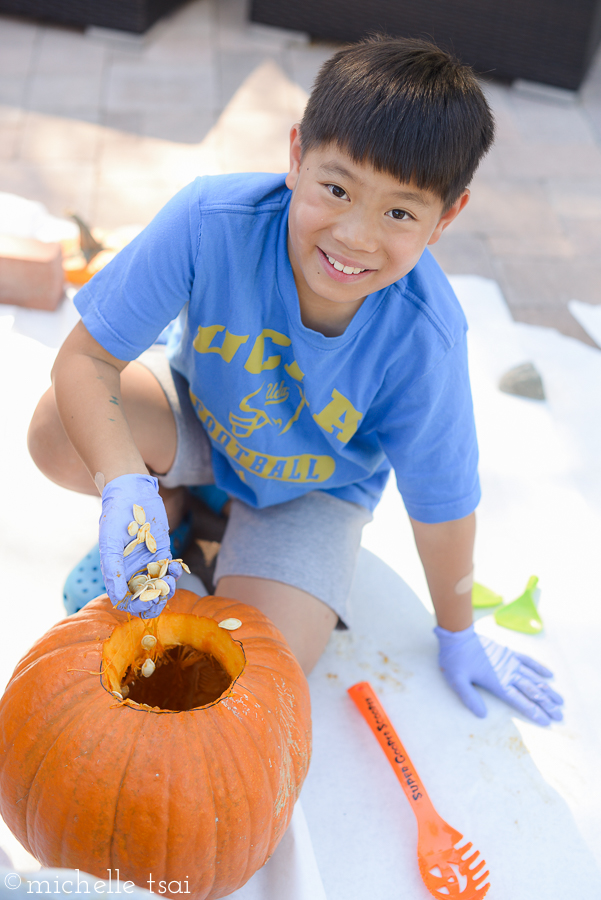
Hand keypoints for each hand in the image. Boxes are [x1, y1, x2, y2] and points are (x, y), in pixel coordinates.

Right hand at [99, 473, 181, 617]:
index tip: (146, 603)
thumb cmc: (114, 517)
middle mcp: (132, 570)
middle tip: (163, 595)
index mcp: (116, 573)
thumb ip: (113, 570)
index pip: (125, 600)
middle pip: (145, 597)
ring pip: (160, 586)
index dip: (136, 607)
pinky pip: (170, 569)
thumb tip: (117, 597)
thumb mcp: (109, 543)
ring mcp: (148, 562)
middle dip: (155, 601)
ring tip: (171, 580)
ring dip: (167, 588)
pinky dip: (176, 572)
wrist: (130, 494)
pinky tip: (176, 568)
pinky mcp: (162, 552)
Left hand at [434, 624, 563, 725]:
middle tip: (560, 716)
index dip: (534, 711)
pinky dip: (539, 667)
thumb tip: (482, 715)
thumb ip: (469, 697)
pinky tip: (550, 675)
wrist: (457, 634)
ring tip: (560, 700)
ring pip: (533, 677)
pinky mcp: (508, 652)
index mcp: (496, 682)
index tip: (547, 721)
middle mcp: (507, 672)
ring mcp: (510, 661)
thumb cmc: (455, 659)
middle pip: (531, 691)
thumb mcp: (456, 680)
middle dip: (546, 704)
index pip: (519, 700)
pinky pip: (528, 660)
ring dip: (547, 689)